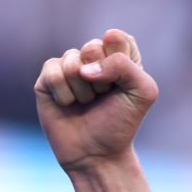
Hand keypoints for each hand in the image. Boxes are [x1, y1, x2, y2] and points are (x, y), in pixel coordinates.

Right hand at [34, 28, 158, 172]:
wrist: (97, 153)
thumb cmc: (121, 122)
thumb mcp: (143, 92)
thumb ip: (124, 65)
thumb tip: (84, 68)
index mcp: (120, 57)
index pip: (117, 38)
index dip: (119, 59)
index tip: (123, 83)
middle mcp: (93, 58)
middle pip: (93, 47)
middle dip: (102, 78)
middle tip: (104, 96)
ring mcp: (69, 67)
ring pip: (72, 61)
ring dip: (84, 90)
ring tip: (88, 103)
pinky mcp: (48, 78)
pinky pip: (53, 72)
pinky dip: (64, 93)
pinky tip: (68, 105)